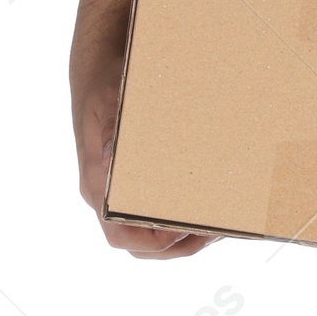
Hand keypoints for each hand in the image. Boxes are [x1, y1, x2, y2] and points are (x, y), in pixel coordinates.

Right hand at [72, 39, 216, 257]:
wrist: (100, 70)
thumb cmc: (105, 85)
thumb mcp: (109, 100)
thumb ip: (111, 129)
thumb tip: (108, 161)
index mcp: (96, 183)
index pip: (120, 235)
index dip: (154, 242)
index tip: (185, 229)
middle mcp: (107, 195)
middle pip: (142, 245)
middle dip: (179, 245)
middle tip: (214, 232)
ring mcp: (122, 193)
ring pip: (153, 236)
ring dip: (187, 237)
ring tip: (220, 226)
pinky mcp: (137, 184)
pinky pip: (159, 215)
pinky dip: (185, 221)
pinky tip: (211, 210)